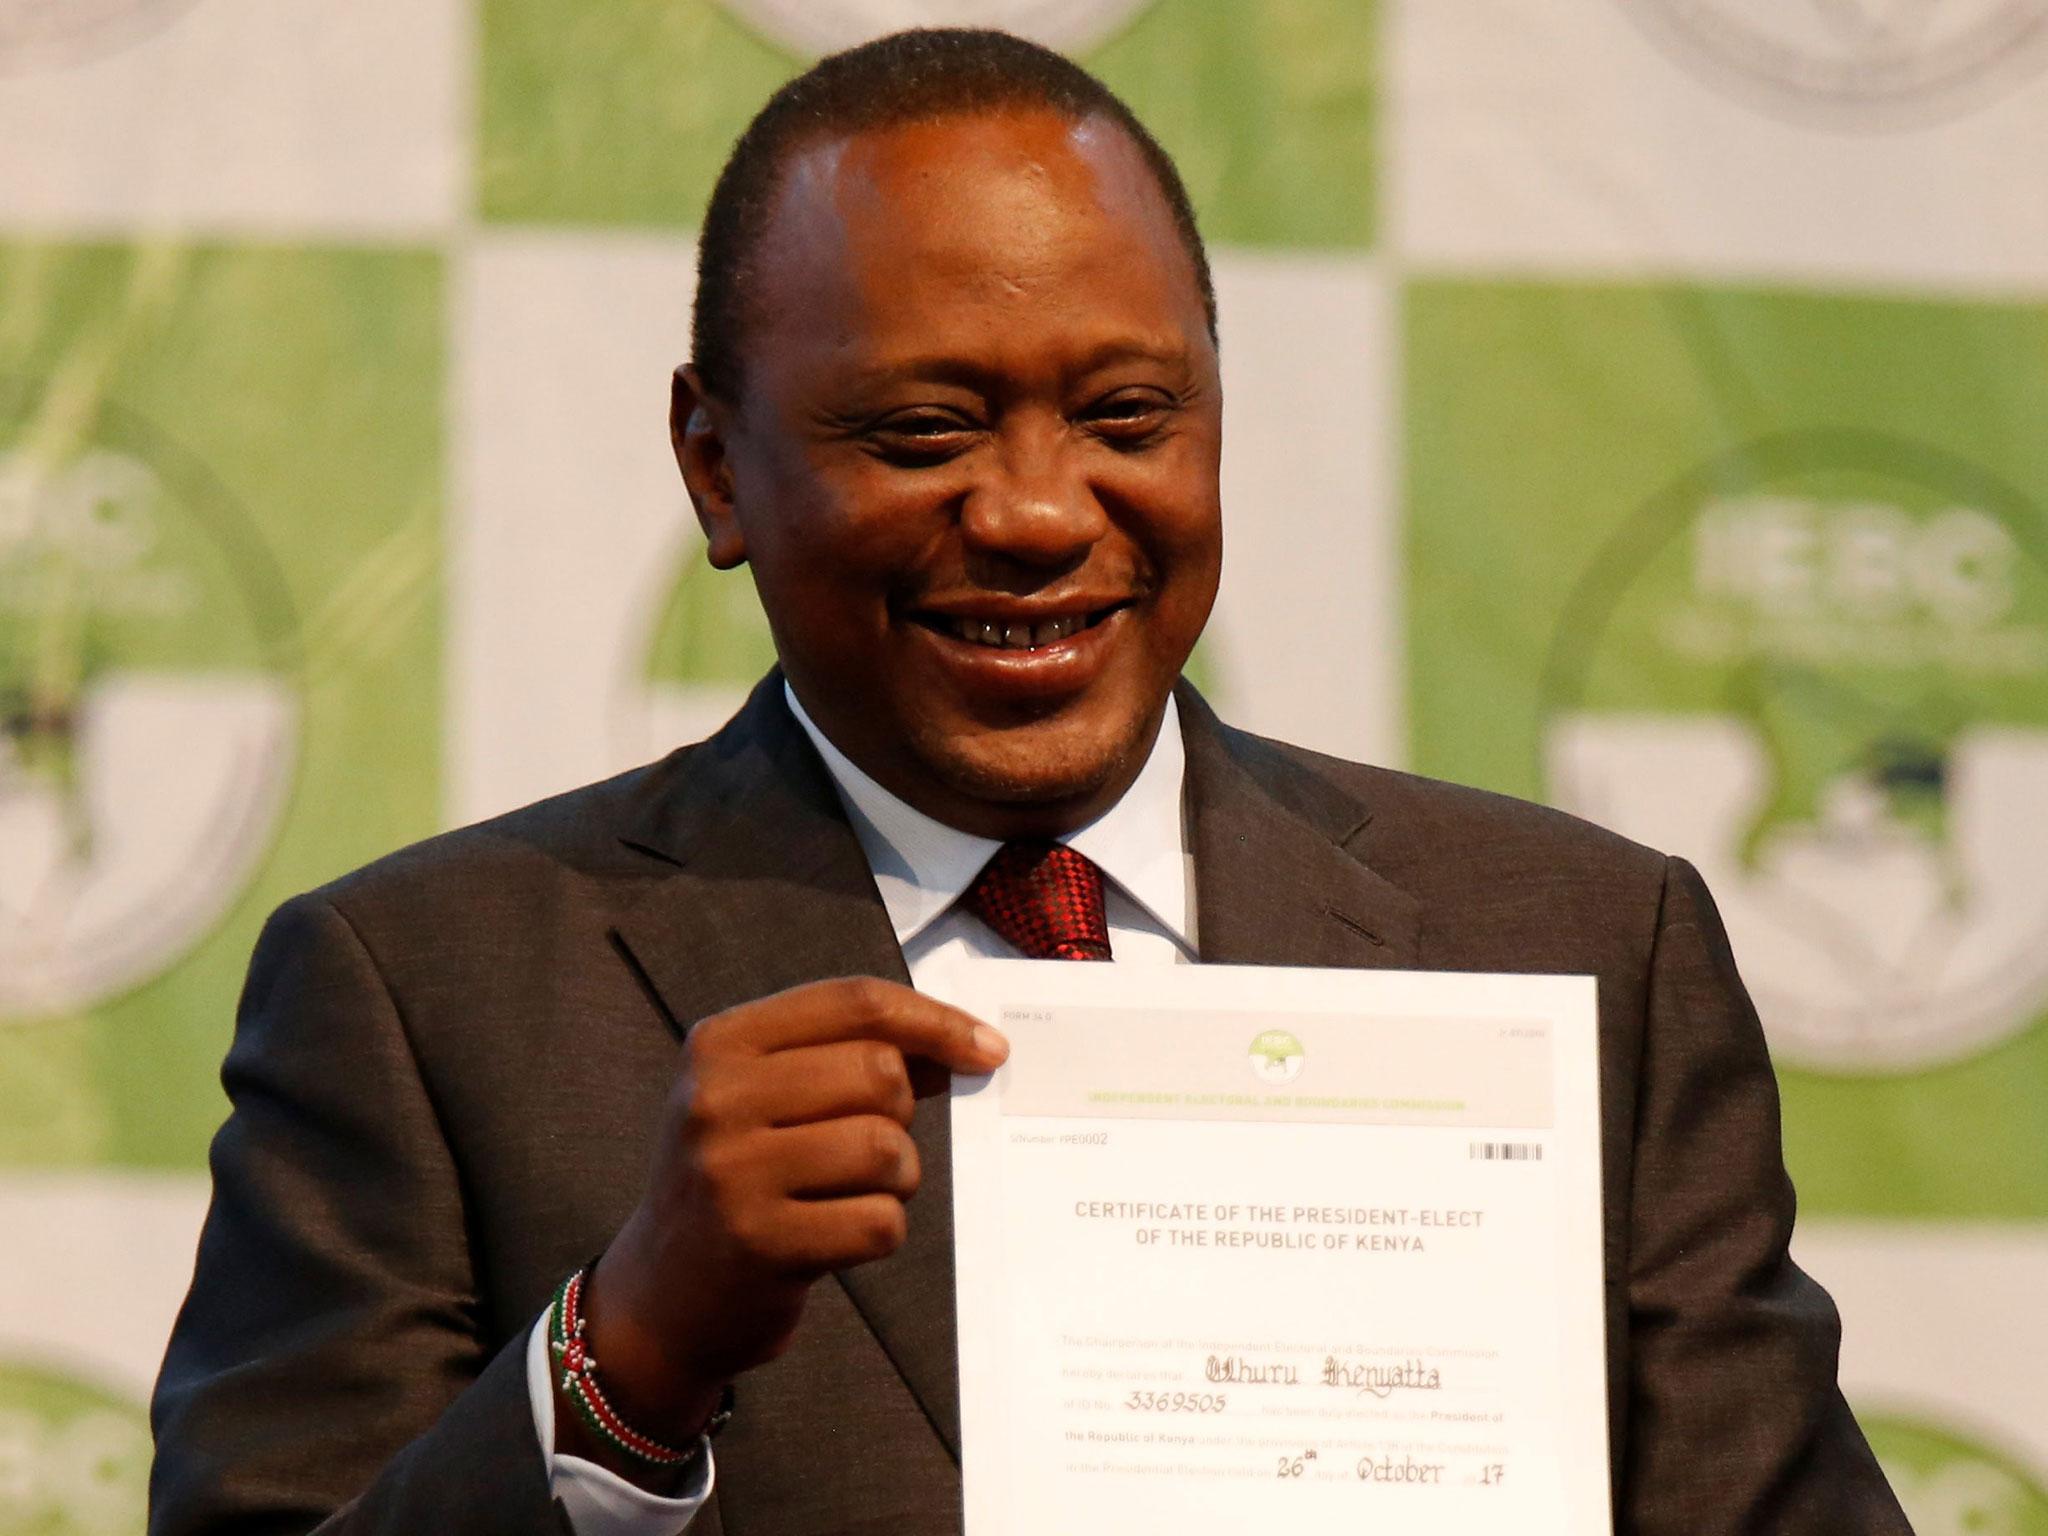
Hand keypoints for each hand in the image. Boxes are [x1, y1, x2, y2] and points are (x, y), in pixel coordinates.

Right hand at [570, 977, 1008, 1450]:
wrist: (663, 1297)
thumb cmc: (741, 1179)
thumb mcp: (769, 1099)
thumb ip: (853, 1057)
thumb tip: (965, 1044)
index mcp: (721, 1042)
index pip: (854, 1002)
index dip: (934, 1020)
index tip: (988, 1049)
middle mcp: (717, 1098)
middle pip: (879, 1072)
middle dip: (901, 1112)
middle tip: (869, 1145)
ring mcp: (733, 1172)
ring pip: (885, 1146)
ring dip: (897, 1175)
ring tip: (853, 1192)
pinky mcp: (760, 1244)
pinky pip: (878, 1221)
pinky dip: (879, 1229)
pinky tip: (838, 1235)